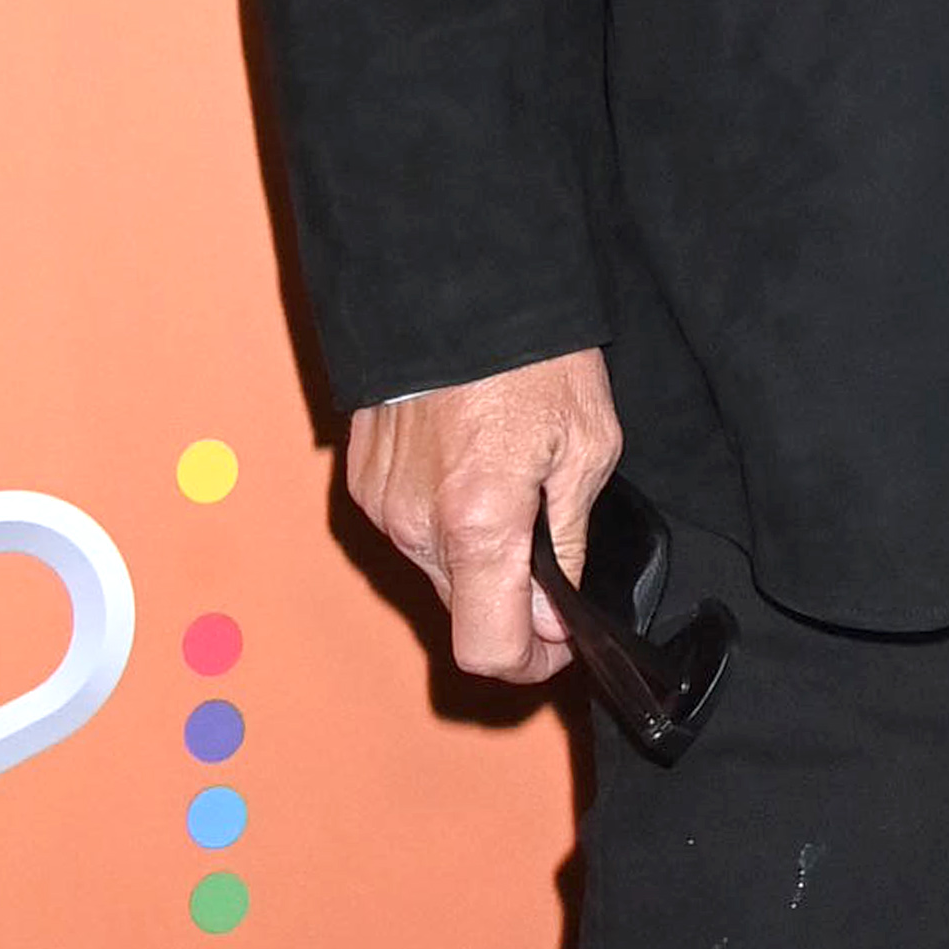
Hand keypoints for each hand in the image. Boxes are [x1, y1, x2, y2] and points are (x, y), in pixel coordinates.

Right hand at [347, 352, 620, 688]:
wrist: (455, 284)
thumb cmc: (531, 356)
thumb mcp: (587, 448)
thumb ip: (568, 546)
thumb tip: (551, 619)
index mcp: (477, 522)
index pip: (487, 650)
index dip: (530, 663)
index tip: (560, 645)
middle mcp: (414, 524)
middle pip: (463, 613)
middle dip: (511, 606)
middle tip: (553, 566)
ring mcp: (380, 503)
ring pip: (437, 572)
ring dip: (478, 559)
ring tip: (514, 495)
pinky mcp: (361, 481)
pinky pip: (409, 530)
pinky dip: (445, 521)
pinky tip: (473, 472)